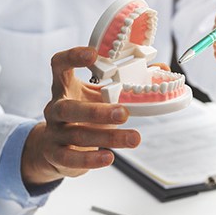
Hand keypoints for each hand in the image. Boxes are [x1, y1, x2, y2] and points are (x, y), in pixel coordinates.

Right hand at [21, 47, 140, 184]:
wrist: (55, 147)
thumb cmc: (84, 115)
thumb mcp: (100, 96)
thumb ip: (126, 83)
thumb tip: (161, 68)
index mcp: (65, 87)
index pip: (59, 65)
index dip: (73, 57)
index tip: (93, 54)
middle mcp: (55, 108)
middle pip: (69, 107)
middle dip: (97, 111)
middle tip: (124, 113)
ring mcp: (54, 132)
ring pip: (78, 134)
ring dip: (108, 137)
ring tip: (134, 139)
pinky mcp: (56, 154)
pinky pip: (71, 157)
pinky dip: (91, 159)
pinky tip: (109, 157)